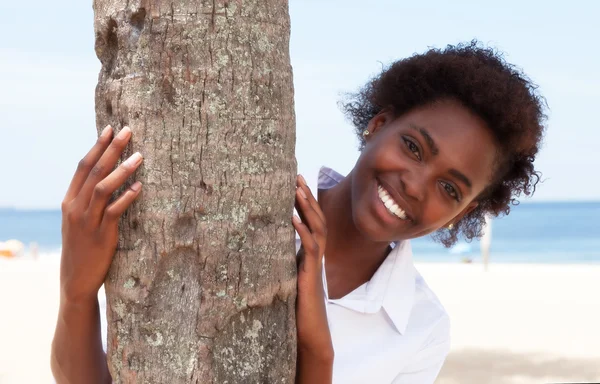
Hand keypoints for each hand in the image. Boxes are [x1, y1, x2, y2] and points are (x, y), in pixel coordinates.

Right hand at [60, 125, 142, 302]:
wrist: (75, 281)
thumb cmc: (82, 248)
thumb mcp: (78, 221)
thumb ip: (87, 200)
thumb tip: (106, 178)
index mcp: (69, 201)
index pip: (83, 166)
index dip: (97, 146)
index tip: (110, 129)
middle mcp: (76, 208)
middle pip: (94, 171)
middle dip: (111, 149)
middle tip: (128, 131)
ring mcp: (88, 221)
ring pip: (103, 188)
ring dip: (122, 169)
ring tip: (139, 155)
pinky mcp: (103, 236)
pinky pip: (115, 212)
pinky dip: (127, 197)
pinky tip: (140, 186)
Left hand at [292, 175, 333, 361]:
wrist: (309, 333)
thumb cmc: (295, 308)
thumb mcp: (285, 278)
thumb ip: (278, 262)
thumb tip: (259, 248)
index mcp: (309, 254)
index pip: (311, 221)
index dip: (305, 201)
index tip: (295, 182)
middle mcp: (315, 255)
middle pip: (316, 219)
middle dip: (307, 197)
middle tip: (296, 176)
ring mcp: (315, 264)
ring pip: (317, 229)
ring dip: (307, 208)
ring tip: (297, 189)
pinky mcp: (311, 275)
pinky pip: (310, 249)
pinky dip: (303, 232)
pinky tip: (293, 219)